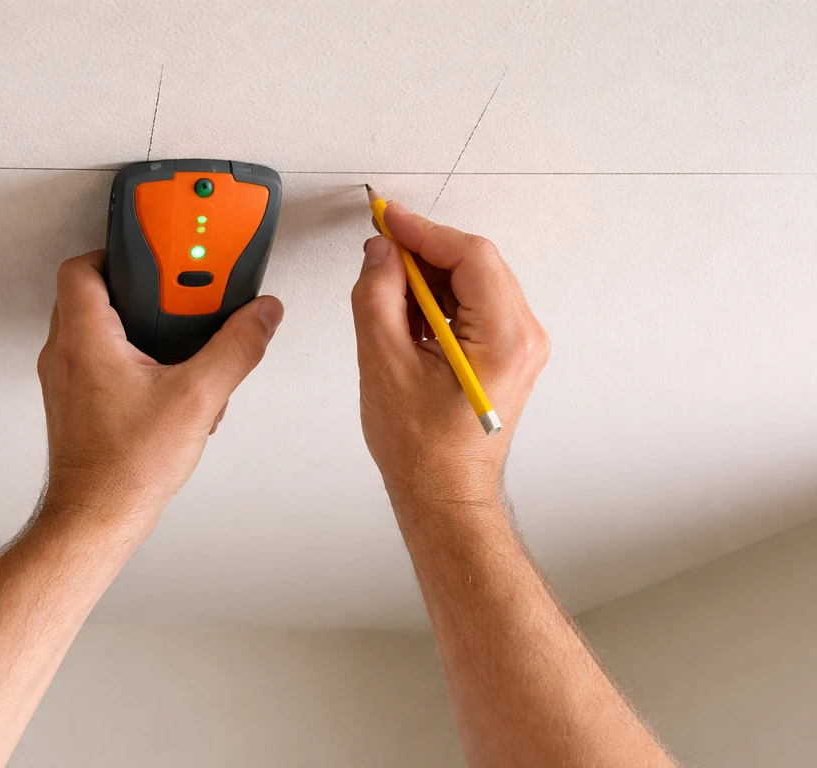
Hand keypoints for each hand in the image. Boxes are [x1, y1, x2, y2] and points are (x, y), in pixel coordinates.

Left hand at [37, 250, 282, 536]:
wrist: (95, 519)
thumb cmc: (124, 469)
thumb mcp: (197, 399)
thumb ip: (236, 349)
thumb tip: (260, 317)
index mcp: (86, 341)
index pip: (84, 267)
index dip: (120, 250)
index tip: (159, 251)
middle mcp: (67, 356)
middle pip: (94, 293)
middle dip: (140, 288)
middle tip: (179, 292)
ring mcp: (69, 382)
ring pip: (99, 329)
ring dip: (139, 326)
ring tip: (182, 338)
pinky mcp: (78, 404)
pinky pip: (102, 360)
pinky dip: (134, 357)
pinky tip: (171, 380)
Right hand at [350, 202, 548, 509]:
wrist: (444, 494)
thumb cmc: (421, 449)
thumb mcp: (384, 365)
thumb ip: (378, 297)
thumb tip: (380, 252)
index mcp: (505, 339)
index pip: (471, 257)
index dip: (424, 232)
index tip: (386, 220)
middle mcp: (525, 337)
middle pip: (476, 265)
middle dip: (424, 254)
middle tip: (378, 253)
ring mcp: (521, 346)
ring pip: (474, 283)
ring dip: (429, 278)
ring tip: (386, 294)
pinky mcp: (508, 353)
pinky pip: (475, 306)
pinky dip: (439, 300)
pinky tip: (407, 316)